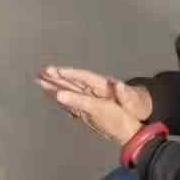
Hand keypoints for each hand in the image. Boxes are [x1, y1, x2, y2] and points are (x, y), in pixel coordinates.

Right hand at [37, 66, 151, 144]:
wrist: (140, 109)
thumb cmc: (136, 104)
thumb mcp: (132, 101)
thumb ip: (125, 94)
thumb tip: (118, 84)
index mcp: (103, 84)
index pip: (83, 76)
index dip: (69, 73)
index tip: (54, 70)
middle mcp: (94, 87)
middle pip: (73, 80)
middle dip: (57, 76)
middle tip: (40, 72)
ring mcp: (91, 94)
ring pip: (70, 88)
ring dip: (56, 85)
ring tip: (39, 81)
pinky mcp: (90, 102)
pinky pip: (73, 98)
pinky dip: (61, 96)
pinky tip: (52, 95)